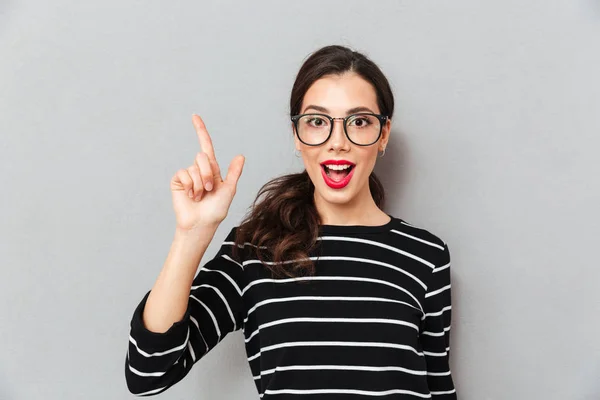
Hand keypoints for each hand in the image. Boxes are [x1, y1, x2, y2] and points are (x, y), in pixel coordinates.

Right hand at [170, 114, 244, 231]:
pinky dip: (189, 185)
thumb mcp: (229, 190)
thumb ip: (234, 172)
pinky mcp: (177, 181)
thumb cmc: (216, 210)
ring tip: (200, 196)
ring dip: (199, 183)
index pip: (206, 146)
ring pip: (194, 167)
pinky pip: (183, 173)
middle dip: (208, 173)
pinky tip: (190, 196)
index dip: (200, 131)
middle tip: (209, 189)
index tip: (194, 116)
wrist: (201, 224)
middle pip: (202, 156)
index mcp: (212, 170)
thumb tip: (240, 155)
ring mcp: (187, 175)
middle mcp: (199, 170)